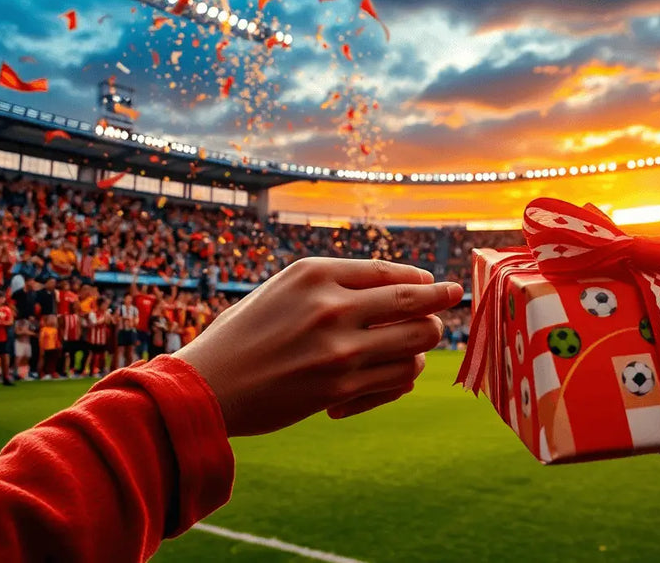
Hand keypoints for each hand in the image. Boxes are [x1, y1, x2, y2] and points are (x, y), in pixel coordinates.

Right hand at [175, 258, 462, 435]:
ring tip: (417, 344)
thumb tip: (393, 284)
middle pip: (415, 301)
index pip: (389, 272)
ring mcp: (339, 348)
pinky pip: (397, 377)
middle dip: (440, 301)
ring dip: (422, 343)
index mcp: (314, 273)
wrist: (206, 388)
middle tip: (453, 300)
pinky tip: (393, 374)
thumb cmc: (242, 336)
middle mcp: (331, 305)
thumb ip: (332, 284)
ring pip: (415, 341)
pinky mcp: (341, 388)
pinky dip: (401, 376)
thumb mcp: (282, 291)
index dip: (419, 279)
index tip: (434, 283)